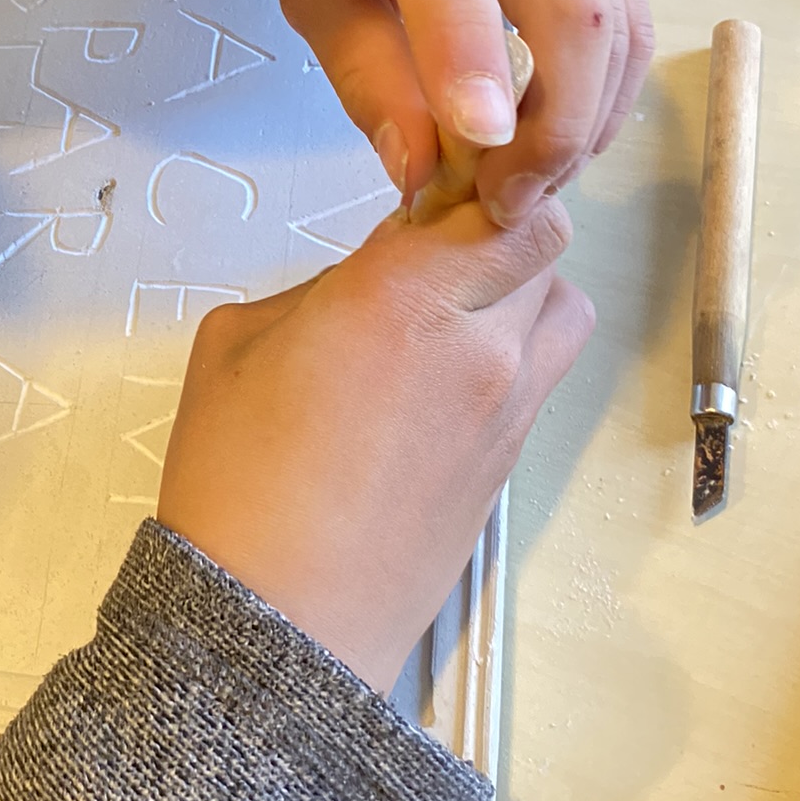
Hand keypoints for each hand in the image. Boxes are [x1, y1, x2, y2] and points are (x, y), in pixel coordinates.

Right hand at [157, 196, 592, 690]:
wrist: (276, 624)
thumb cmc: (241, 492)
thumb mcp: (237, 343)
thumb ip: (318, 286)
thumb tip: (365, 279)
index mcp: (402, 298)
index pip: (486, 193)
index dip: (462, 177)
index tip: (426, 182)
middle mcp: (477, 346)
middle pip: (543, 239)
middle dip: (497, 221)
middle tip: (439, 234)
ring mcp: (507, 409)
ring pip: (563, 304)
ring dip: (524, 284)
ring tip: (455, 301)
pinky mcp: (511, 462)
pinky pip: (544, 372)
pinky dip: (515, 349)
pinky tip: (446, 368)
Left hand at [264, 0, 653, 224]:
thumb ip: (366, 75)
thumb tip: (423, 175)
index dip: (469, 57)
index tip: (482, 150)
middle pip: (571, 6)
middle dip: (553, 126)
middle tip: (505, 201)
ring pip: (618, 21)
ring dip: (587, 122)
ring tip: (529, 183)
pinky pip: (632, 16)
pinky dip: (606, 91)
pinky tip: (562, 134)